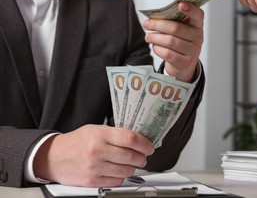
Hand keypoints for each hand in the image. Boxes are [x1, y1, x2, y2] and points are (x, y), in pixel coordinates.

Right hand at [33, 125, 153, 186]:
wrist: (53, 157)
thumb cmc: (76, 142)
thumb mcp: (95, 129)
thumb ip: (115, 133)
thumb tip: (138, 139)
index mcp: (100, 134)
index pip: (130, 138)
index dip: (145, 143)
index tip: (149, 147)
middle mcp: (98, 150)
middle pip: (131, 156)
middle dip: (142, 158)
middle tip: (143, 157)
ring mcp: (95, 167)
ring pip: (126, 171)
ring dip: (132, 168)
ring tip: (130, 164)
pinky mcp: (92, 181)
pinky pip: (116, 181)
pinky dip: (121, 177)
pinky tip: (117, 171)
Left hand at [143, 2, 203, 82]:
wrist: (184, 65)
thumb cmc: (180, 42)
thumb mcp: (181, 31)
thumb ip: (172, 21)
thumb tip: (153, 18)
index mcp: (197, 25)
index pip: (198, 15)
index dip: (190, 9)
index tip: (180, 4)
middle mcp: (198, 38)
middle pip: (176, 28)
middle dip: (158, 25)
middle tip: (146, 24)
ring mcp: (193, 51)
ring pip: (170, 41)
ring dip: (155, 37)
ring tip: (148, 36)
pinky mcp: (184, 62)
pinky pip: (168, 53)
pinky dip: (158, 49)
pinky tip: (155, 46)